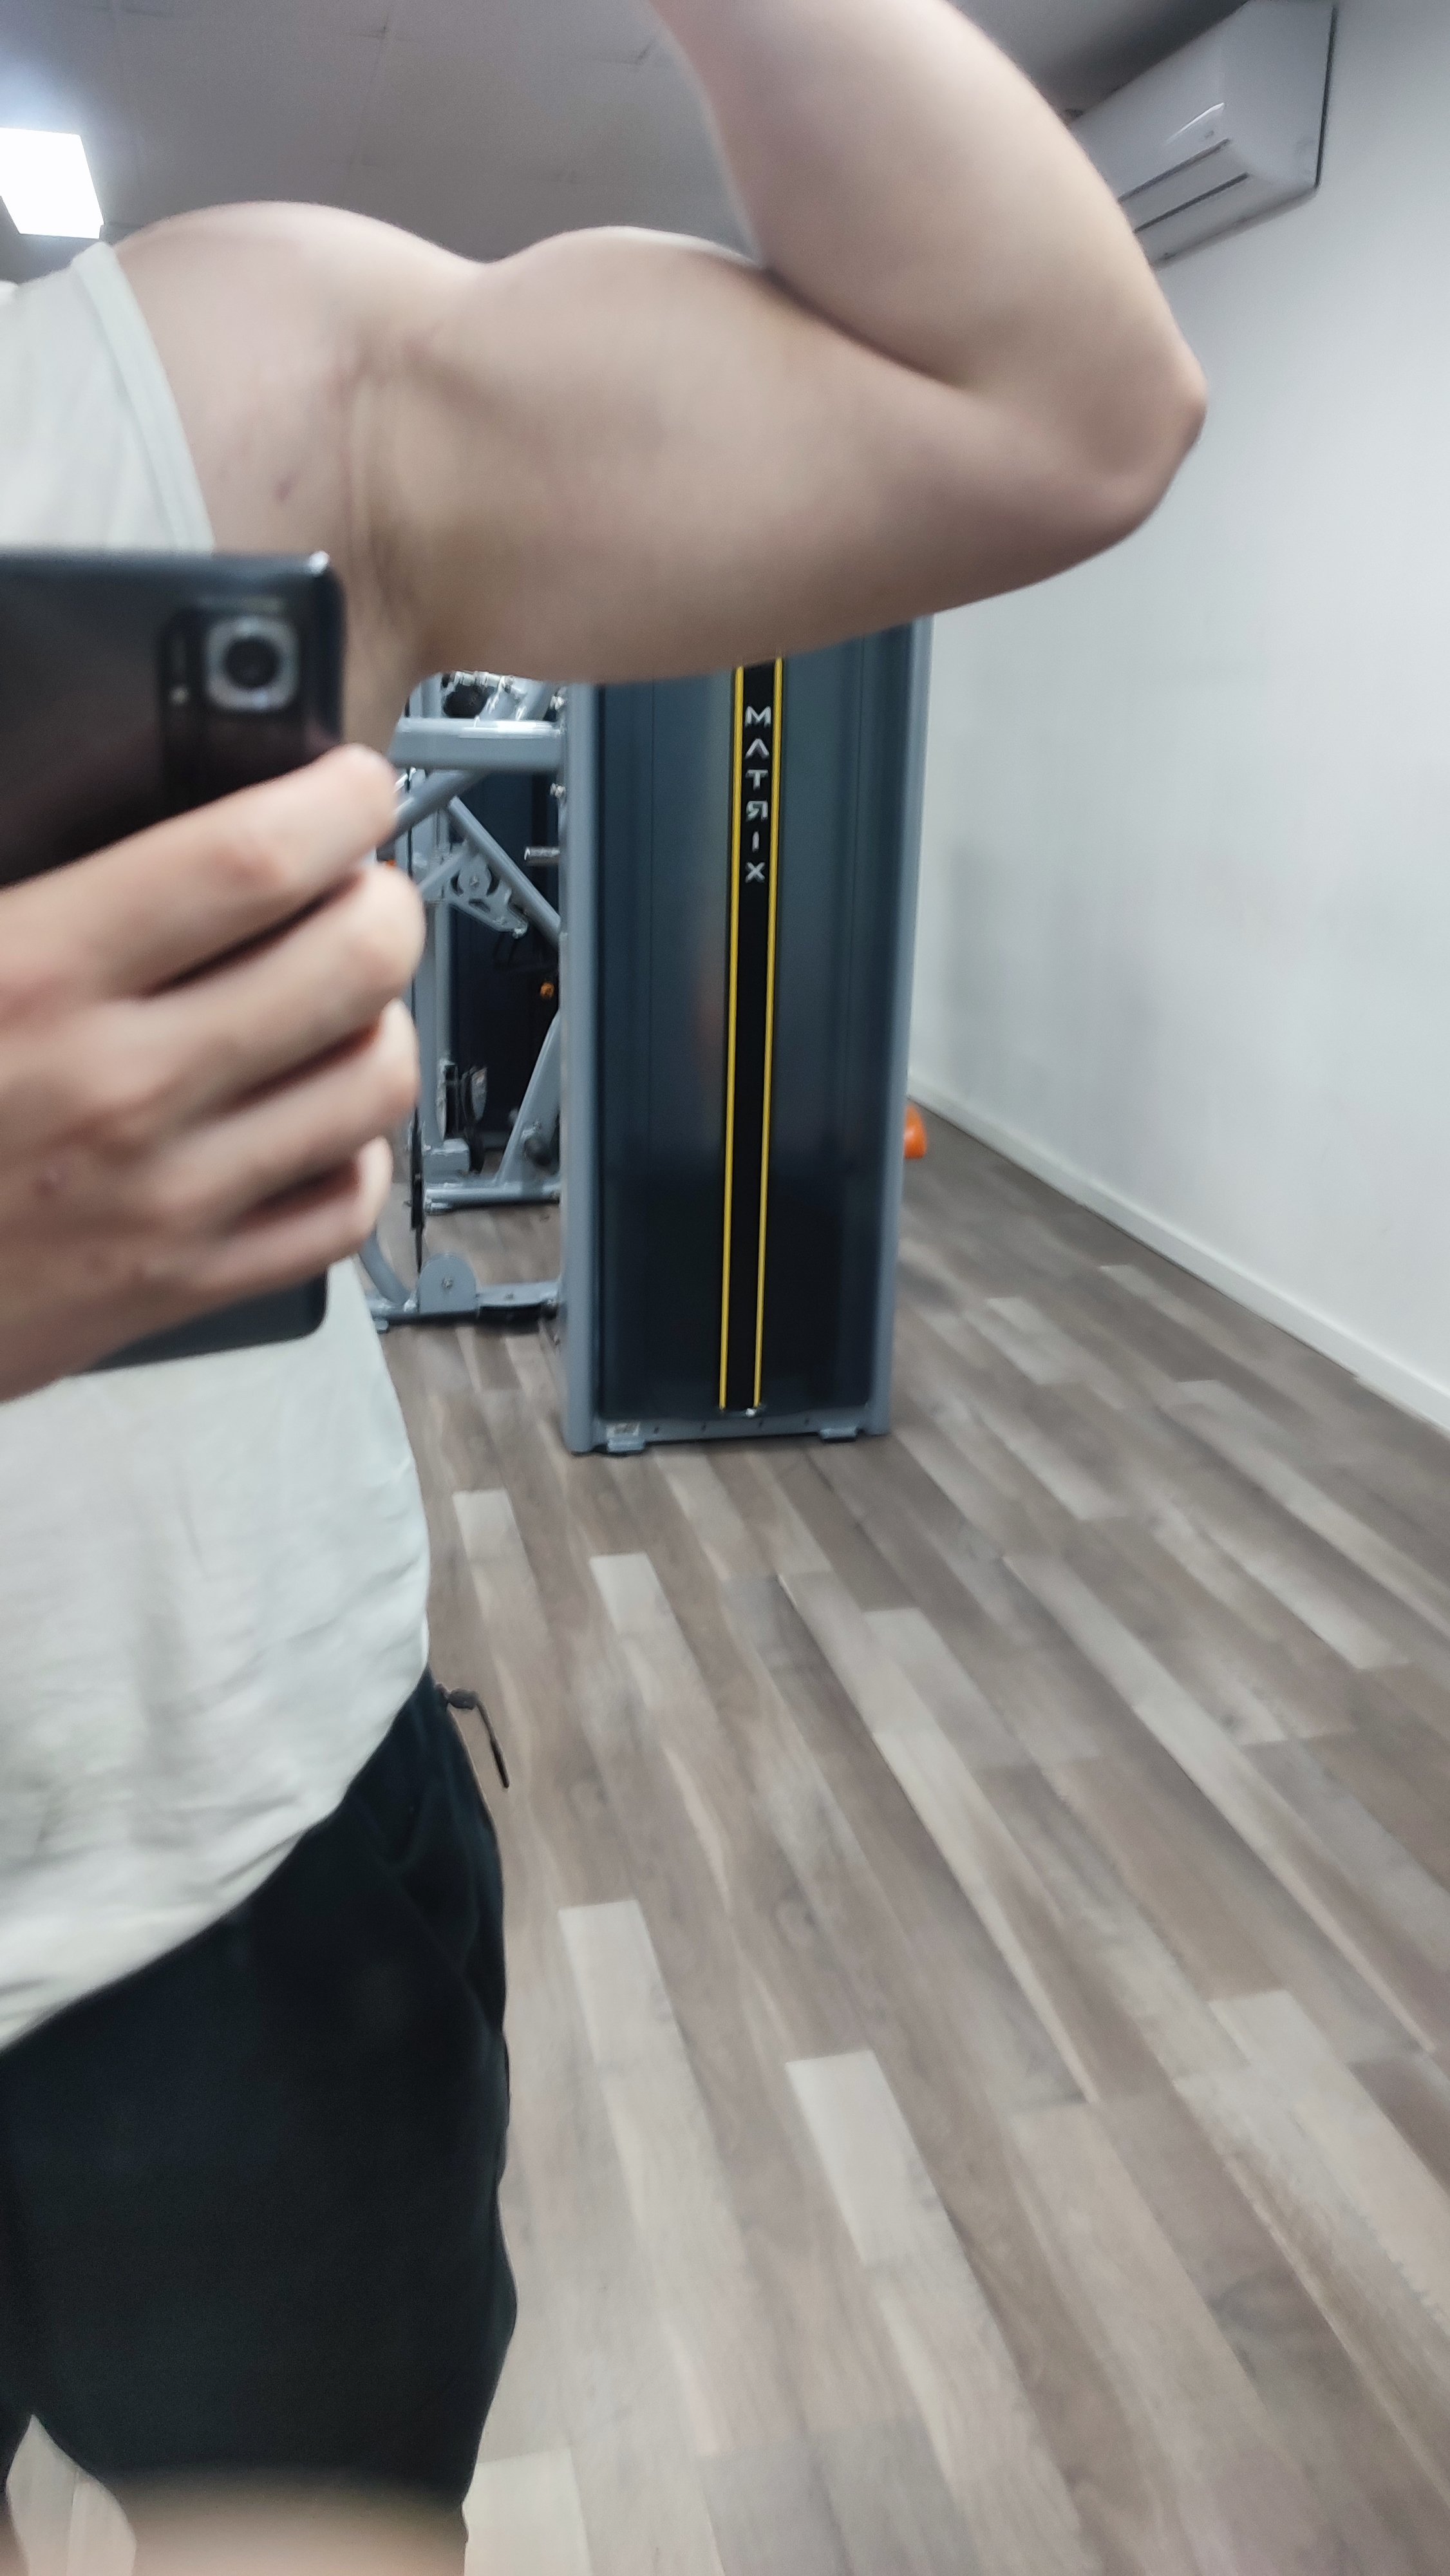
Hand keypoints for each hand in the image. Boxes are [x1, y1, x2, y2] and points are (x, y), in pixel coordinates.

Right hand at [0, 746, 422, 1399]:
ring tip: (345, 998)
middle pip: (352, 964)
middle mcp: (118, 1088)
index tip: (350, 786)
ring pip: (372, 1085)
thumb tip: (79, 762)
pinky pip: (339, 1211)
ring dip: (381, 1020)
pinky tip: (317, 1120)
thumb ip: (12, 851)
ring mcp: (162, 1199)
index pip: (250, 862)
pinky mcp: (177, 1288)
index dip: (335, 805)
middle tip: (361, 885)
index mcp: (32, 977)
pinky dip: (355, 1153)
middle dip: (384, 901)